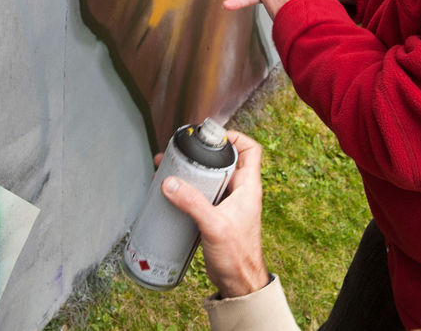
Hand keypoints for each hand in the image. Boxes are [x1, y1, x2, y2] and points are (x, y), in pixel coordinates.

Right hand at [161, 131, 269, 298]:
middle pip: (224, 161)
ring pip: (211, 178)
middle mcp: (239, 192)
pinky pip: (202, 195)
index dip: (234, 137)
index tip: (212, 136)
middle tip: (181, 151)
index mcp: (248, 187)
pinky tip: (173, 193)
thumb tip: (170, 183)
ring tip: (170, 169)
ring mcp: (228, 204)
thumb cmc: (238, 257)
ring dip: (192, 172)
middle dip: (202, 153)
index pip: (250, 149)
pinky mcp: (216, 216)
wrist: (239, 283)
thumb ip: (192, 203)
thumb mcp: (214, 226)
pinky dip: (188, 190)